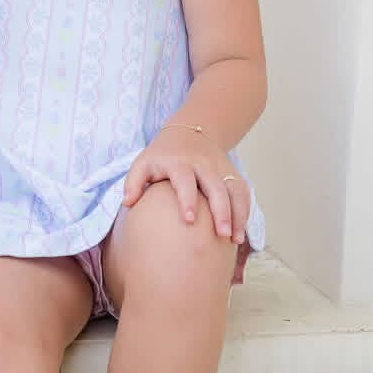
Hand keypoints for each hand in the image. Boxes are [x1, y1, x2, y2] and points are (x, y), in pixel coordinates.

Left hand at [123, 127, 249, 243]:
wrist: (191, 132)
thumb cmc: (162, 156)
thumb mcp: (143, 162)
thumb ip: (133, 182)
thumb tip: (127, 203)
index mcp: (179, 163)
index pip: (185, 181)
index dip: (187, 199)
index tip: (189, 220)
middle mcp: (203, 165)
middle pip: (216, 187)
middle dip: (221, 211)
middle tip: (221, 234)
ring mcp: (221, 169)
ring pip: (234, 191)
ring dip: (237, 214)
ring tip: (235, 240)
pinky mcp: (232, 174)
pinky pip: (243, 193)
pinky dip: (244, 212)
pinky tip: (241, 233)